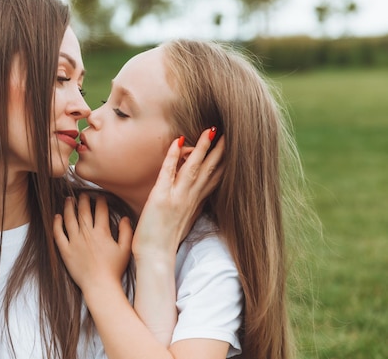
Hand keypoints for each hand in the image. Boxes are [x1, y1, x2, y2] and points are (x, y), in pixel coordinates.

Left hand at [53, 193, 132, 292]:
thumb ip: (126, 232)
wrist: (100, 286)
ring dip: (69, 207)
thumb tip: (125, 218)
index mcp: (102, 232)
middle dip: (84, 200)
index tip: (100, 197)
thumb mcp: (125, 250)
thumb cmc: (114, 270)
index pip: (100, 210)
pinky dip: (56, 224)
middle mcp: (86, 234)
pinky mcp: (65, 251)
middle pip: (83, 211)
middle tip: (83, 194)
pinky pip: (58, 234)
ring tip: (69, 199)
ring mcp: (74, 242)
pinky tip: (57, 216)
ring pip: (69, 219)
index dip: (100, 201)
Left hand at [133, 128, 224, 260]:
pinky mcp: (161, 198)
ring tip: (211, 130)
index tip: (232, 147)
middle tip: (231, 131)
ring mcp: (177, 197)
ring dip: (203, 148)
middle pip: (210, 170)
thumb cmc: (163, 243)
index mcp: (195, 204)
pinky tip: (179, 141)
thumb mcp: (181, 222)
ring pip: (194, 168)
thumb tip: (189, 198)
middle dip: (220, 150)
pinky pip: (168, 172)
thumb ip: (187, 207)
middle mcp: (190, 199)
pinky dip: (173, 156)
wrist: (155, 259)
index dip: (224, 162)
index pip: (214, 178)